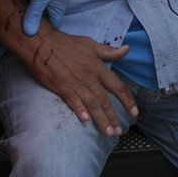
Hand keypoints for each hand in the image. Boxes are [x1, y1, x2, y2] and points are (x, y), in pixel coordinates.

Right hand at [0, 0, 137, 136]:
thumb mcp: (90, 44)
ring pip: (92, 104)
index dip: (127, 100)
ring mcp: (76, 84)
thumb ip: (109, 51)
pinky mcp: (62, 88)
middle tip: (120, 132)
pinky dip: (80, 110)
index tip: (135, 112)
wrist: (43, 44)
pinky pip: (73, 101)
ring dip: (101, 119)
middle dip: (114, 117)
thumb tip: (127, 49)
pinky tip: (86, 121)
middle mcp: (90, 78)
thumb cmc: (66, 43)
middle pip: (105, 101)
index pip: (117, 86)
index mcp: (98, 68)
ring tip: (109, 133)